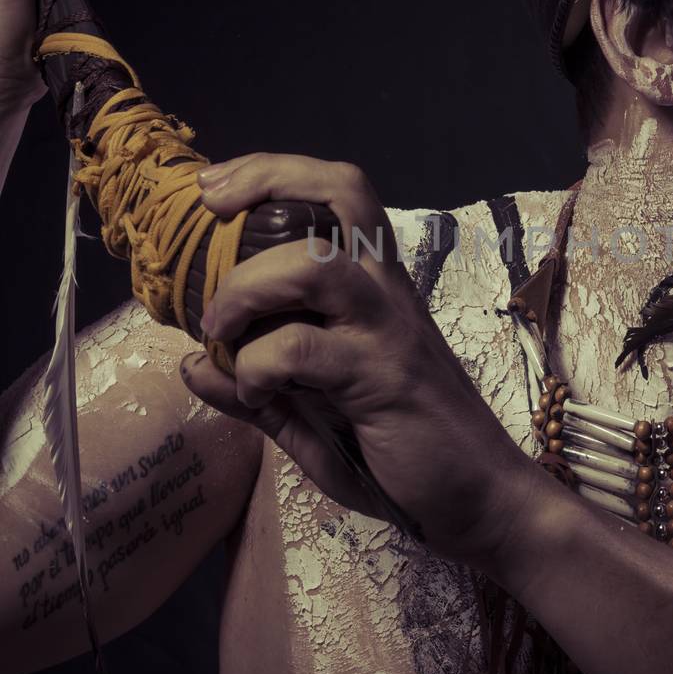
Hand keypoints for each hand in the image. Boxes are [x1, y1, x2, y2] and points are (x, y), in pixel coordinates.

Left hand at [180, 152, 538, 566]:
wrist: (481, 501)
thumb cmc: (407, 455)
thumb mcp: (315, 421)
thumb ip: (257, 390)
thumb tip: (191, 365)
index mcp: (374, 288)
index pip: (339, 192)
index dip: (275, 172)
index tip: (215, 189)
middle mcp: (385, 292)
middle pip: (340, 193)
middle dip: (263, 189)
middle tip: (209, 230)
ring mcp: (388, 330)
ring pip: (313, 265)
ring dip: (248, 289)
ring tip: (222, 328)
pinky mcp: (383, 377)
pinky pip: (302, 349)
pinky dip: (257, 366)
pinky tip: (255, 391)